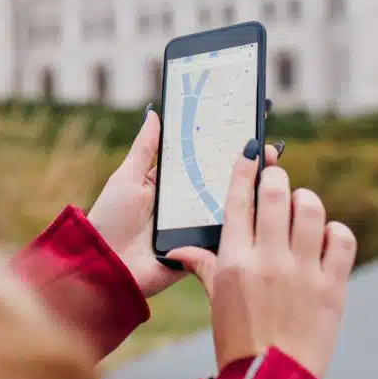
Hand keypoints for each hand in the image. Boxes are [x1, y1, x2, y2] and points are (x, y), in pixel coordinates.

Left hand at [87, 108, 281, 298]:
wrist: (106, 266)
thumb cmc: (110, 220)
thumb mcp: (127, 178)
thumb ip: (145, 149)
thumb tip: (155, 113)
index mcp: (169, 185)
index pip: (199, 160)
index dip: (219, 146)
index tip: (242, 125)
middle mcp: (186, 205)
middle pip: (219, 182)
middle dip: (243, 166)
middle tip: (266, 146)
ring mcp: (196, 227)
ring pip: (228, 207)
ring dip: (249, 192)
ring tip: (271, 170)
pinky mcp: (202, 250)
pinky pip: (227, 236)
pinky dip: (243, 224)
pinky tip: (264, 206)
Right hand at [169, 144, 356, 378]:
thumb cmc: (239, 339)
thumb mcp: (216, 300)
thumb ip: (203, 266)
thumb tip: (178, 250)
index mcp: (234, 260)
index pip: (238, 199)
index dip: (246, 168)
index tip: (252, 150)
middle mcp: (267, 260)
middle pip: (275, 193)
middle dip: (277, 177)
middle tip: (277, 178)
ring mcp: (302, 272)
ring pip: (310, 209)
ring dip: (305, 200)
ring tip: (300, 207)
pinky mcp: (332, 286)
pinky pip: (341, 239)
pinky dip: (334, 231)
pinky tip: (325, 237)